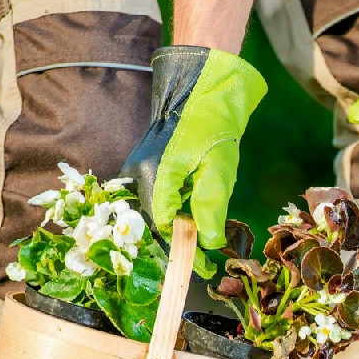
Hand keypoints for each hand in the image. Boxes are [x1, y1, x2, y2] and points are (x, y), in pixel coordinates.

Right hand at [121, 46, 265, 251]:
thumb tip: (207, 244)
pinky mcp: (146, 167)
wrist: (199, 92)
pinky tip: (194, 208)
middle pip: (157, 222)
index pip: (162, 226)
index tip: (201, 266)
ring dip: (180, 224)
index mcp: (155, 176)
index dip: (182, 249)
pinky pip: (159, 197)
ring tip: (203, 235)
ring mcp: (139, 170)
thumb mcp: (219, 170)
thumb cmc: (211, 127)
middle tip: (205, 259)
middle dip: (181, 241)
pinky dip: (177, 208)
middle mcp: (139, 175)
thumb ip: (210, 208)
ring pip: (158, 211)